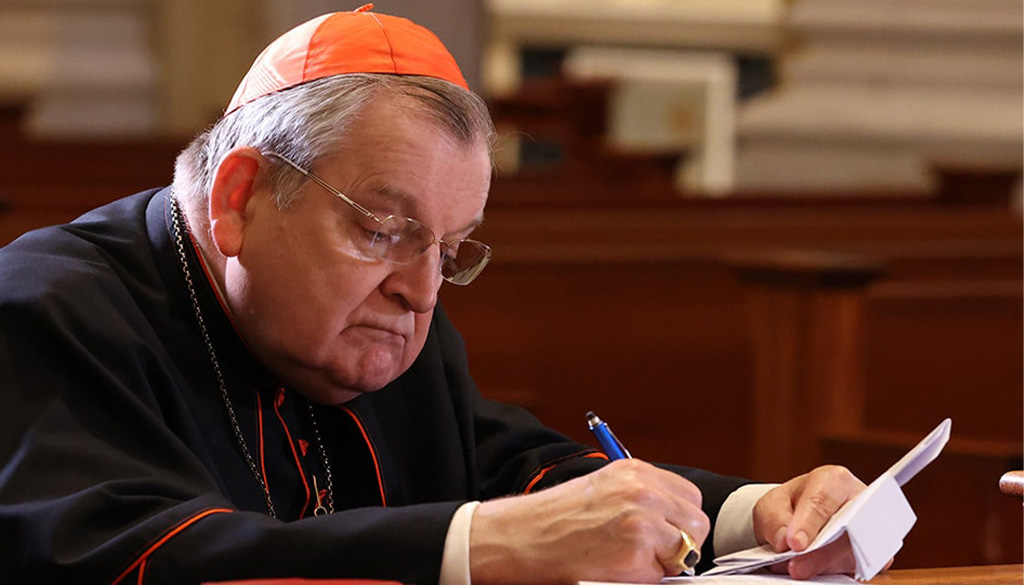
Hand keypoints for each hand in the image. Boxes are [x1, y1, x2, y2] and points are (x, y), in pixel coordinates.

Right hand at [470, 459, 708, 584]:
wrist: (525, 536)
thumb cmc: (557, 517)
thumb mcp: (605, 488)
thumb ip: (642, 496)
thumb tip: (675, 520)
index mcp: (636, 471)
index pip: (689, 496)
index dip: (679, 519)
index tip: (665, 532)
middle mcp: (643, 490)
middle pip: (696, 521)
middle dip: (681, 541)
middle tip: (653, 551)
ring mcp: (642, 520)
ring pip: (688, 548)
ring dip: (668, 559)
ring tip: (633, 558)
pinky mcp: (637, 551)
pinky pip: (664, 572)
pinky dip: (649, 575)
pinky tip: (621, 567)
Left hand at [753, 465, 883, 578]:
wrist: (801, 517)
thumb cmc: (791, 506)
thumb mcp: (771, 505)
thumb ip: (774, 520)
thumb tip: (785, 542)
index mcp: (834, 481)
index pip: (822, 501)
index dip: (808, 523)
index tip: (794, 543)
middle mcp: (859, 503)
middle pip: (845, 531)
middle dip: (820, 554)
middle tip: (796, 568)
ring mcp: (869, 530)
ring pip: (852, 555)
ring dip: (824, 567)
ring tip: (798, 570)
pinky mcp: (873, 557)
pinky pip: (856, 569)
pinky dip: (832, 574)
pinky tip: (815, 573)